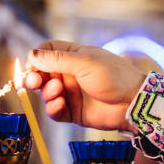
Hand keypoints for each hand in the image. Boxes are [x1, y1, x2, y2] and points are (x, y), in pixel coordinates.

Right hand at [25, 40, 144, 131]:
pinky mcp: (73, 112)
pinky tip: (60, 105)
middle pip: (41, 74)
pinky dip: (53, 109)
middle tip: (33, 82)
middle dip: (34, 78)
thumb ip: (57, 59)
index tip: (32, 65)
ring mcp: (70, 93)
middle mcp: (69, 74)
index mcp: (72, 56)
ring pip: (46, 94)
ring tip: (57, 91)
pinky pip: (55, 112)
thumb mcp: (85, 62)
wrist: (133, 102)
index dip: (36, 58)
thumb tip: (31, 54)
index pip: (46, 52)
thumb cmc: (114, 76)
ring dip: (47, 93)